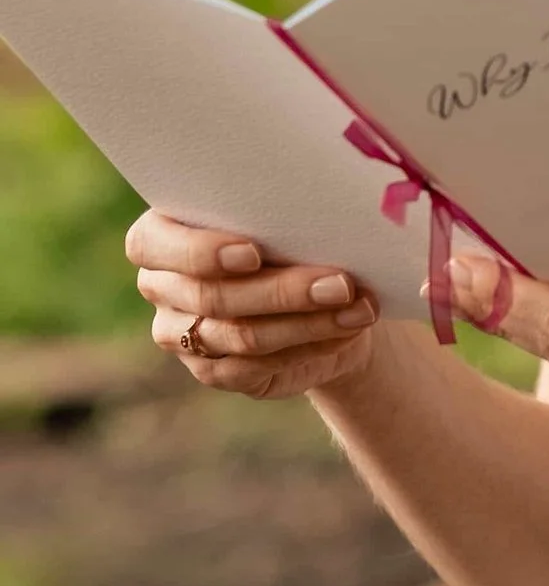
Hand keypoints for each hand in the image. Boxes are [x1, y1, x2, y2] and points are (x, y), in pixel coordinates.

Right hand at [132, 213, 380, 400]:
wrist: (317, 292)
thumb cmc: (292, 234)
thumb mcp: (283, 215)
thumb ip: (277, 215)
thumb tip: (319, 214)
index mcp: (159, 235)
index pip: (153, 244)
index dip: (200, 252)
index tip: (252, 253)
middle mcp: (161, 286)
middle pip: (212, 295)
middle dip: (283, 290)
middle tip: (340, 283)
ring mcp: (180, 334)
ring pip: (242, 335)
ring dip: (308, 322)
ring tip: (358, 308)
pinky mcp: (211, 371)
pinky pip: (256, 367)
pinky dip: (309, 347)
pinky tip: (345, 332)